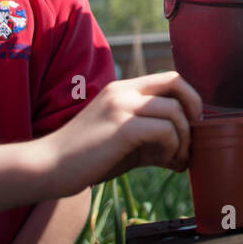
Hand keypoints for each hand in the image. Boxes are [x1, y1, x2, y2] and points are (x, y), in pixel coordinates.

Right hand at [41, 72, 203, 197]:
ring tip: (177, 158)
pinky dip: (172, 147)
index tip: (192, 122)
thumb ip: (152, 140)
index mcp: (122, 89)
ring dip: (184, 137)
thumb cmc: (85, 157)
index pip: (169, 77)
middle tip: (194, 136)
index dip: (189, 96)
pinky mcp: (121, 128)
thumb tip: (184, 154)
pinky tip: (166, 161)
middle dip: (194, 108)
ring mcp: (121, 107)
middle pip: (176, 82)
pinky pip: (164, 130)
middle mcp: (123, 91)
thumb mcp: (124, 142)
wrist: (47, 166)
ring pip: (174, 110)